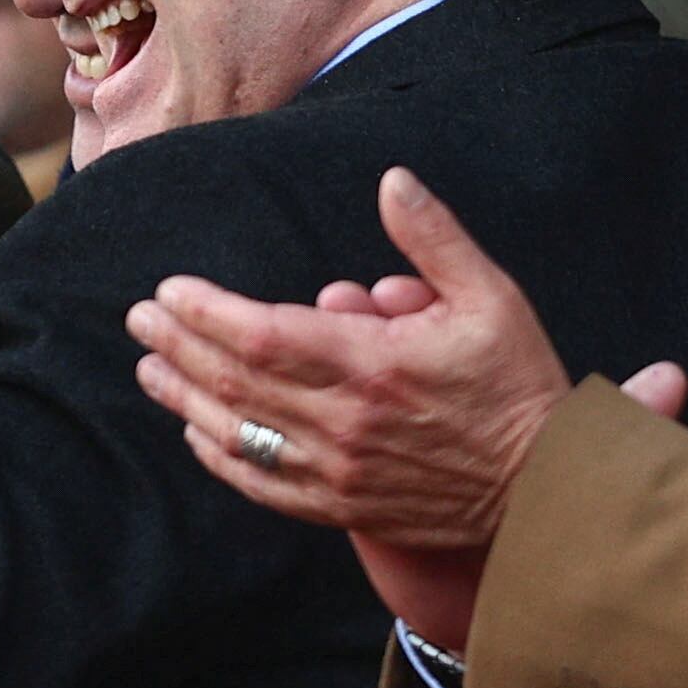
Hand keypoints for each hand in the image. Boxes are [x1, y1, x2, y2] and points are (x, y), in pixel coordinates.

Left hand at [126, 168, 572, 647]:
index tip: (171, 290)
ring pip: (238, 433)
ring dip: (185, 398)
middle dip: (179, 345)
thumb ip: (433, 238)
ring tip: (148, 368)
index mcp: (373, 365)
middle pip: (236, 380)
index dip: (207, 312)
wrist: (546, 489)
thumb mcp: (491, 298)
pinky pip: (263, 485)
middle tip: (140, 317)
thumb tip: (392, 180)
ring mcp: (337, 472)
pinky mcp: (341, 507)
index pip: (262, 335)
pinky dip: (221, 457)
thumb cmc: (518, 388)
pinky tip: (195, 432)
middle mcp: (344, 423)